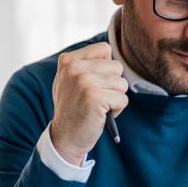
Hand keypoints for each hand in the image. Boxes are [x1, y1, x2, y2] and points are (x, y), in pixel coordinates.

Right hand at [50, 42, 128, 165]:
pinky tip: (101, 115)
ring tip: (98, 106)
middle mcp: (74, 68)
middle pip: (117, 67)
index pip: (104, 49)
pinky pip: (123, 99)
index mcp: (68, 60)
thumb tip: (109, 50)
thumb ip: (85, 63)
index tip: (93, 83)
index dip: (106, 68)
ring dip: (115, 98)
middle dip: (113, 84)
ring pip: (122, 83)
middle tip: (96, 98)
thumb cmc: (73, 108)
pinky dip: (117, 110)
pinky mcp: (94, 98)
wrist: (65, 137)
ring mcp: (84, 82)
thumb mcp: (70, 80)